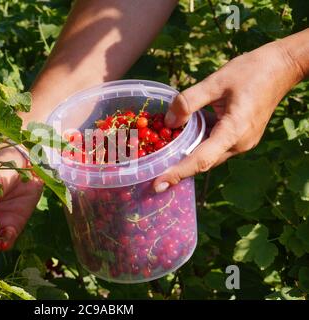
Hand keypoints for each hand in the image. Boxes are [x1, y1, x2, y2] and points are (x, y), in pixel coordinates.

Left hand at [153, 40, 303, 191]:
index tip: (158, 185)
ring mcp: (242, 142)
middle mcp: (239, 144)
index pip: (201, 159)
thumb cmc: (251, 71)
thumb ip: (189, 102)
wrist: (282, 67)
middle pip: (203, 162)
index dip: (178, 173)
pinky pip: (215, 146)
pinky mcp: (241, 136)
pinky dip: (198, 145)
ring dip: (187, 158)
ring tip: (163, 161)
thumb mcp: (216, 81)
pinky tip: (182, 139)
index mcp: (234, 131)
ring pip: (209, 155)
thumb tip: (168, 122)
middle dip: (178, 170)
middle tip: (154, 180)